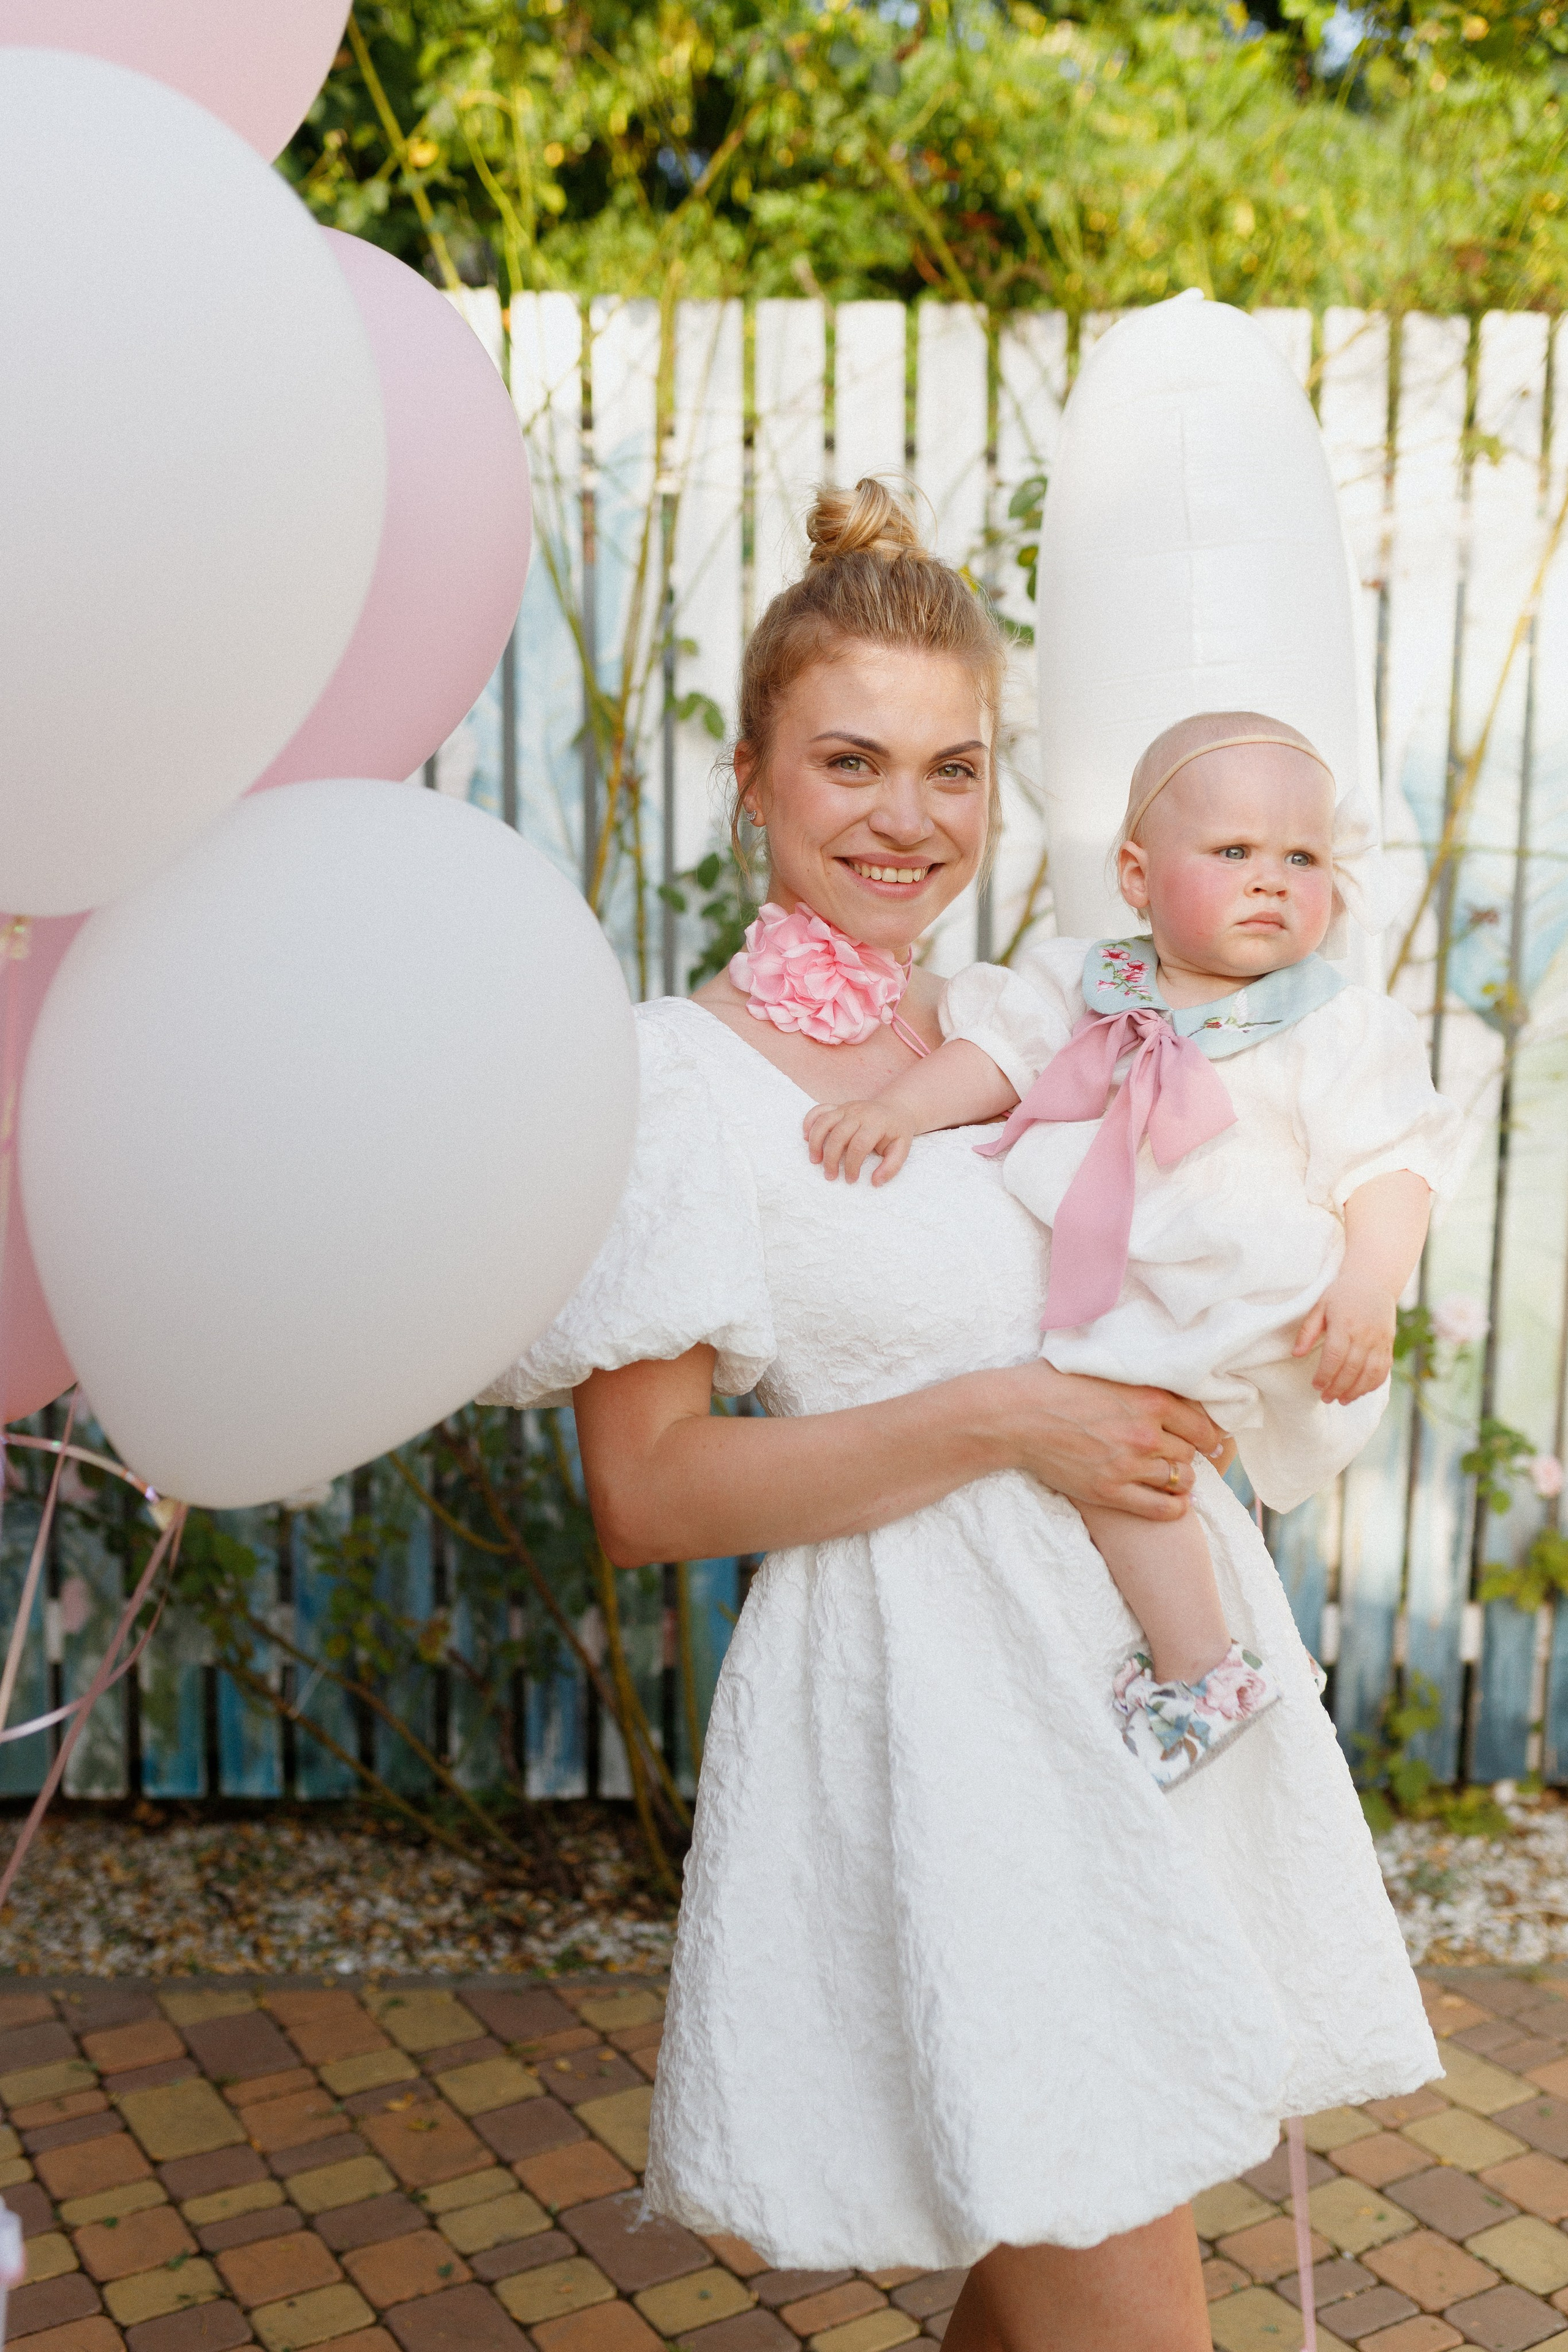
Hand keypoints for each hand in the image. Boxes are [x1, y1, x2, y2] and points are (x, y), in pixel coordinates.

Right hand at [803, 1096, 917, 1184]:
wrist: (896, 1108)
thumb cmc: (897, 1132)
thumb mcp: (902, 1150)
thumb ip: (891, 1167)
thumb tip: (875, 1182)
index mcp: (876, 1123)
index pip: (859, 1145)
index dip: (852, 1165)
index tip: (851, 1179)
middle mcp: (859, 1113)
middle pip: (838, 1135)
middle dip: (831, 1159)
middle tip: (830, 1176)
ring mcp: (846, 1108)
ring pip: (824, 1122)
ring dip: (816, 1142)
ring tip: (815, 1161)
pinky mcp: (838, 1107)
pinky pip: (819, 1110)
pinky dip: (810, 1122)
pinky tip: (806, 1137)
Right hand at [994, 1363, 1230, 1521]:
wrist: (1014, 1415)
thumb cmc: (1053, 1384)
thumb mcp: (1105, 1368)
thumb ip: (1141, 1377)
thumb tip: (1169, 1374)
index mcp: (1149, 1398)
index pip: (1202, 1424)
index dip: (1207, 1432)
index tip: (1206, 1436)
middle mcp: (1145, 1433)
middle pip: (1190, 1453)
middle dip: (1186, 1452)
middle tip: (1177, 1452)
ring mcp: (1128, 1465)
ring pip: (1180, 1480)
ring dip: (1180, 1478)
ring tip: (1172, 1474)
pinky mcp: (1110, 1491)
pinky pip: (1160, 1508)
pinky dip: (1175, 1507)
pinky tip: (1175, 1502)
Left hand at [1294, 1274, 1396, 1404]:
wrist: (1373, 1282)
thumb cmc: (1341, 1294)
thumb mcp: (1319, 1306)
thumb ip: (1308, 1331)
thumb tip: (1296, 1354)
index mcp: (1344, 1324)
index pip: (1334, 1356)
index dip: (1325, 1375)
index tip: (1316, 1386)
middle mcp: (1364, 1334)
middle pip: (1352, 1369)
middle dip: (1338, 1388)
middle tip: (1326, 1399)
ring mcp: (1379, 1341)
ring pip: (1370, 1373)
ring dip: (1356, 1391)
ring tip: (1342, 1400)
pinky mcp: (1388, 1344)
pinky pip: (1384, 1370)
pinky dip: (1373, 1384)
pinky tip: (1360, 1391)